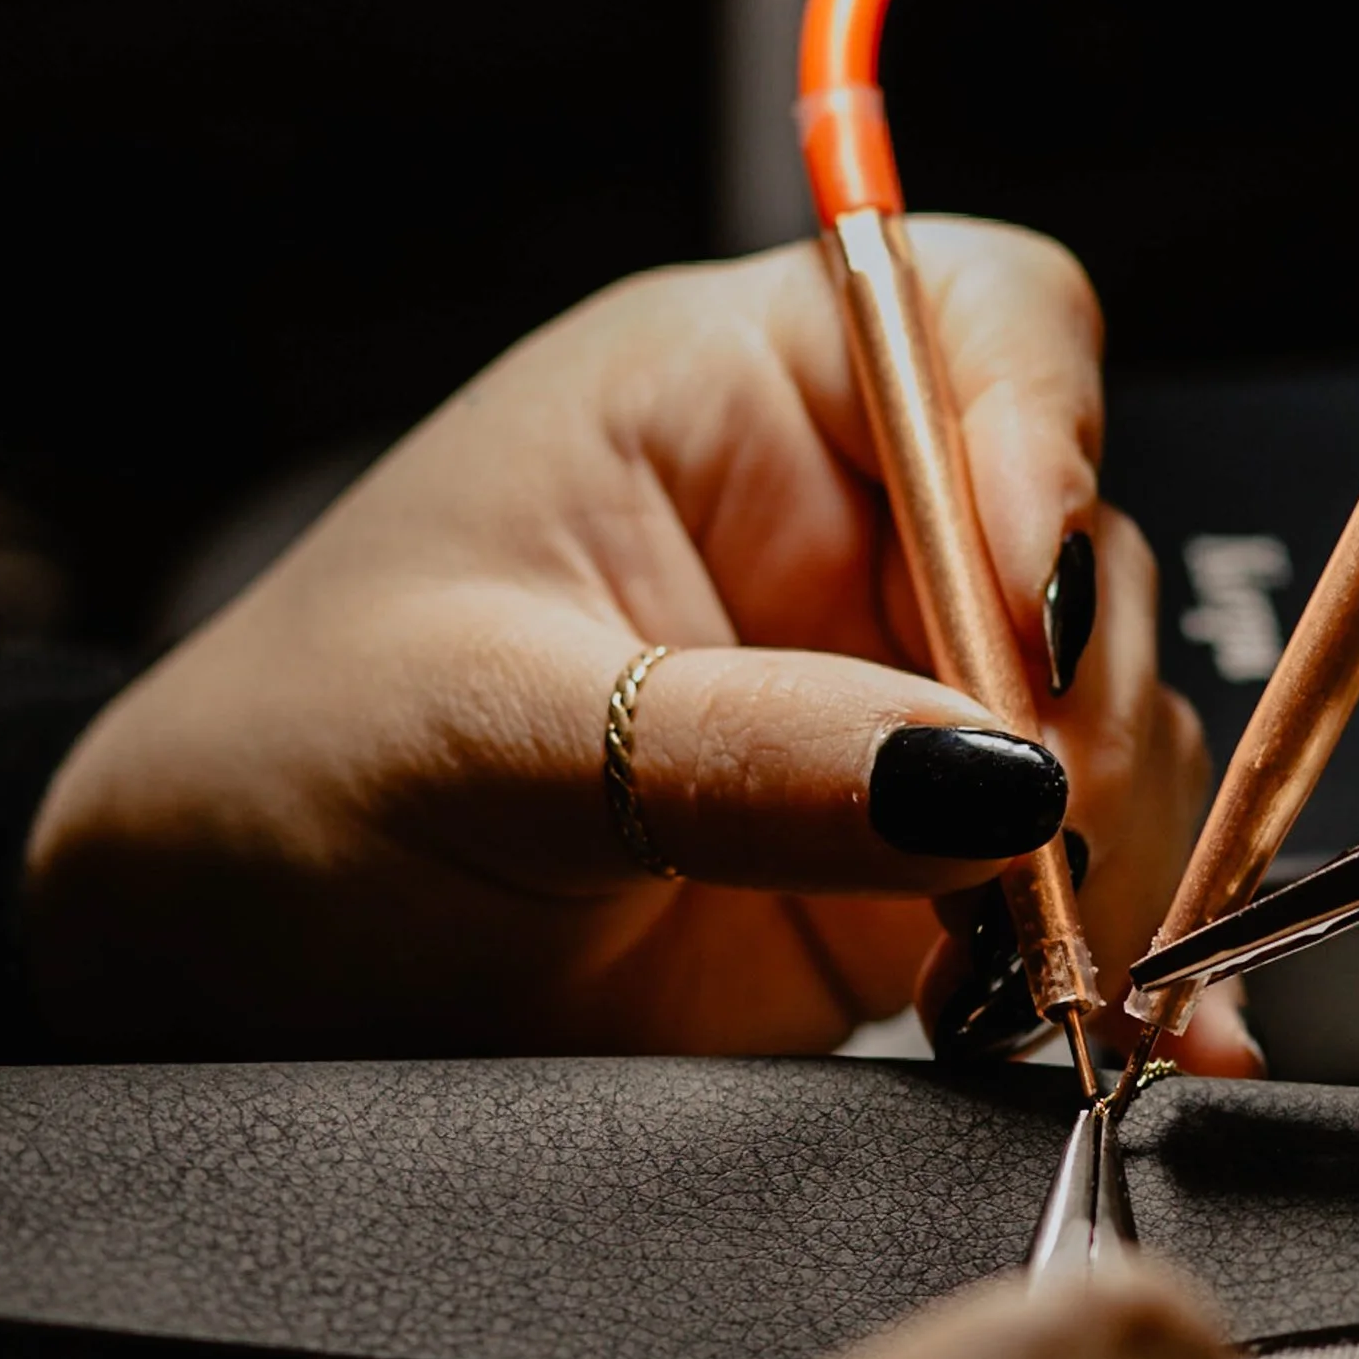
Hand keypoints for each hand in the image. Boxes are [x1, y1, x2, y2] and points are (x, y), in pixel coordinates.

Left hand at [23, 225, 1256, 1070]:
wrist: (228, 990)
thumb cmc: (290, 784)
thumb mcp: (487, 734)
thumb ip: (738, 751)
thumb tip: (985, 775)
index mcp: (726, 405)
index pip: (977, 326)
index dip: (1041, 440)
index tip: (1025, 622)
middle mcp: (840, 539)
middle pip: (1084, 552)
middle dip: (1083, 708)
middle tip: (1022, 854)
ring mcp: (892, 716)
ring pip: (1112, 735)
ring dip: (1111, 857)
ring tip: (1037, 975)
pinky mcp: (917, 880)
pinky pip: (1081, 888)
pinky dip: (1119, 959)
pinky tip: (1130, 1032)